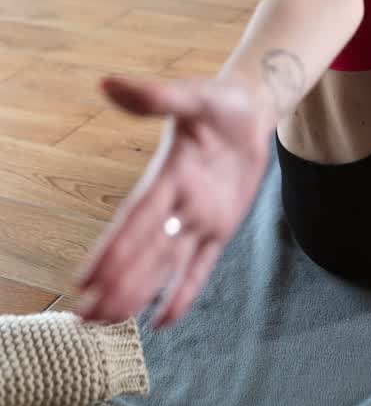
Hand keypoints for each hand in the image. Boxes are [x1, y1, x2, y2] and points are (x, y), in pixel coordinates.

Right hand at [75, 75, 273, 326]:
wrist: (251, 109)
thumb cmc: (219, 100)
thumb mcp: (192, 96)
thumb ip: (154, 96)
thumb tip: (107, 82)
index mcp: (166, 176)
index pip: (136, 219)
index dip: (113, 249)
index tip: (84, 278)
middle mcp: (176, 203)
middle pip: (143, 251)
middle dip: (115, 283)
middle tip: (84, 317)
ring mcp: (198, 218)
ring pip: (164, 264)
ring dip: (137, 293)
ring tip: (105, 322)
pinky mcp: (221, 227)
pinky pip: (200, 265)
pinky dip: (184, 290)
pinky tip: (163, 320)